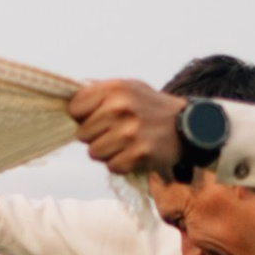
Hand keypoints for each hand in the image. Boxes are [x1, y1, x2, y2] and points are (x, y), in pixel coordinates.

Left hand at [70, 77, 184, 180]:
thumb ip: (97, 90)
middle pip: (82, 135)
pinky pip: (112, 166)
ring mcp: (130, 132)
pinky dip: (122, 163)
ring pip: (94, 153)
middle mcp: (121, 108)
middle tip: (117, 132)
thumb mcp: (127, 88)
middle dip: (96, 136)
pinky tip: (135, 152)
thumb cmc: (149, 107)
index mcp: (115, 88)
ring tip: (126, 142)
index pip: (74, 109)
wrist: (188, 125)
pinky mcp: (139, 154)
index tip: (97, 117)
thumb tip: (65, 94)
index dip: (83, 116)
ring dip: (108, 152)